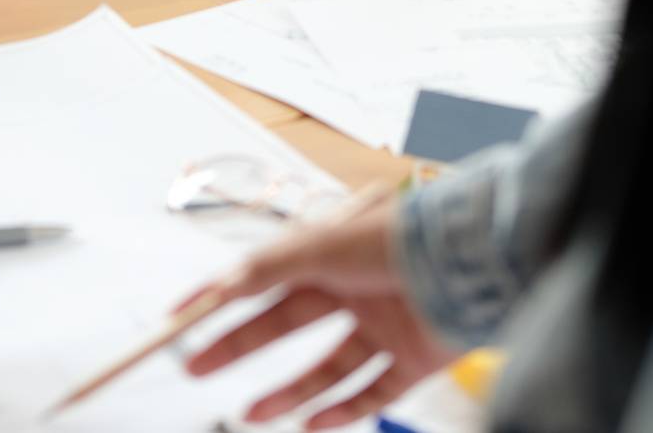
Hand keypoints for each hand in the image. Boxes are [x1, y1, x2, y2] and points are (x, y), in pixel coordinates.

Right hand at [181, 197, 454, 429]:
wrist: (472, 261)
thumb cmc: (398, 238)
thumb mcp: (321, 245)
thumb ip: (269, 267)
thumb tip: (221, 286)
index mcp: (329, 251)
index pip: (262, 275)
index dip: (220, 295)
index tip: (180, 317)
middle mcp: (353, 286)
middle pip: (284, 323)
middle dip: (238, 345)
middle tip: (194, 366)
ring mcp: (384, 324)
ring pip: (325, 366)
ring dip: (286, 390)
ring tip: (248, 412)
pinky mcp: (413, 358)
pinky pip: (371, 392)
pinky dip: (340, 411)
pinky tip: (308, 425)